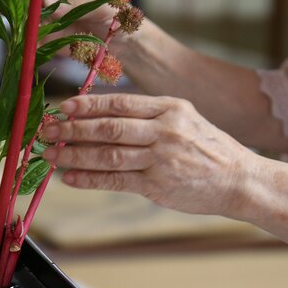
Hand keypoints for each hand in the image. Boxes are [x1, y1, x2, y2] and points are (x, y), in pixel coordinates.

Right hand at [0, 0, 120, 47]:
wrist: (129, 46)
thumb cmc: (120, 17)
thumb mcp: (101, 7)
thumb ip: (75, 5)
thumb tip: (48, 3)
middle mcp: (59, 0)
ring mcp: (56, 21)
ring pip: (31, 18)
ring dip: (15, 17)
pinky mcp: (56, 42)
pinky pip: (39, 42)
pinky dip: (28, 43)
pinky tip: (17, 43)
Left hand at [41, 94, 259, 215]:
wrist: (239, 179)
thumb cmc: (208, 148)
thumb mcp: (184, 119)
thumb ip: (149, 115)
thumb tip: (103, 114)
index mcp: (169, 107)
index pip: (120, 102)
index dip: (87, 105)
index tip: (63, 107)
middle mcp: (164, 130)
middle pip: (108, 127)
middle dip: (72, 129)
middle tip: (47, 131)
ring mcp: (161, 158)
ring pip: (108, 154)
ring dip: (75, 154)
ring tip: (51, 155)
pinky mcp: (158, 185)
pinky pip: (116, 181)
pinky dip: (90, 178)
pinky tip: (70, 177)